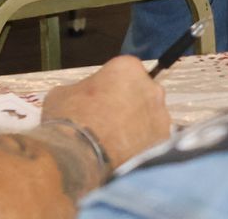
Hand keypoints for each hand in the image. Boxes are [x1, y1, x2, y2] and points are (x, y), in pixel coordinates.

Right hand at [40, 55, 170, 170]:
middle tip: (107, 122)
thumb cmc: (70, 118)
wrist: (81, 159)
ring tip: (114, 145)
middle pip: (141, 94)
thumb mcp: (62, 94)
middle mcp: (152, 90)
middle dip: (128, 105)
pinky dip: (141, 149)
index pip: (123, 71)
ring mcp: (162, 119)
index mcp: (127, 68)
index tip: (97, 99)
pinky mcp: (165, 147)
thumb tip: (84, 100)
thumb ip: (81, 91)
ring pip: (149, 120)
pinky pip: (152, 144)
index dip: (109, 86)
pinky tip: (123, 158)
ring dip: (136, 128)